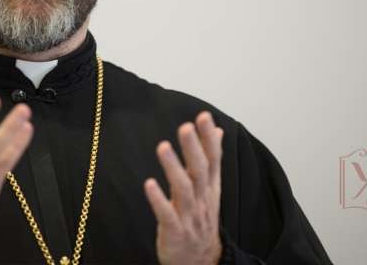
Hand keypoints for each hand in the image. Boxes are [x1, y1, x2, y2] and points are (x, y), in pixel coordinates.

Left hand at [144, 111, 223, 264]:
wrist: (201, 261)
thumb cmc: (201, 219)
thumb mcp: (211, 188)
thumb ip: (212, 159)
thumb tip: (218, 131)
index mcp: (210, 187)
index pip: (213, 159)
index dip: (209, 138)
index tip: (203, 116)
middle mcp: (202, 199)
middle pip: (200, 171)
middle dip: (193, 148)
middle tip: (185, 126)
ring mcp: (189, 215)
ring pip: (184, 189)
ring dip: (173, 168)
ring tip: (163, 147)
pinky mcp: (175, 231)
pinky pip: (167, 214)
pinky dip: (158, 200)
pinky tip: (149, 184)